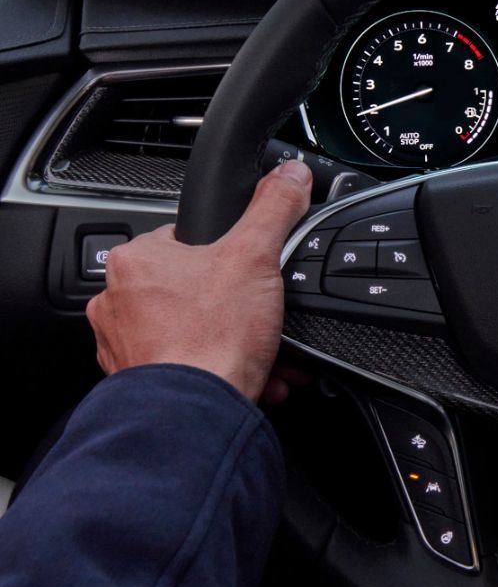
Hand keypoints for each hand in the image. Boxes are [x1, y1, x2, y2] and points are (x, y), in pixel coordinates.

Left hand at [86, 161, 313, 402]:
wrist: (197, 410)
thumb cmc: (212, 337)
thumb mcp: (256, 255)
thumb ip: (274, 208)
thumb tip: (290, 175)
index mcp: (136, 261)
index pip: (186, 241)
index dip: (229, 256)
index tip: (251, 275)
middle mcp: (117, 302)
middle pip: (193, 290)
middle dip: (236, 306)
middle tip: (261, 317)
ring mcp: (124, 346)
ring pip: (191, 331)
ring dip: (232, 341)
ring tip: (262, 351)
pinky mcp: (139, 382)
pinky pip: (187, 367)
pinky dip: (219, 370)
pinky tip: (249, 376)